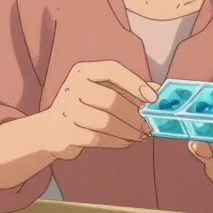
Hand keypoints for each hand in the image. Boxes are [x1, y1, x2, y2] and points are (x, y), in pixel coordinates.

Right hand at [37, 61, 158, 160]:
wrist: (51, 130)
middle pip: (111, 100)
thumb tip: (161, 92)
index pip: (112, 70)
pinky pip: (97, 138)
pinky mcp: (65, 132)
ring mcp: (66, 109)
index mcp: (82, 71)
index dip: (135, 82)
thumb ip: (131, 89)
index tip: (154, 97)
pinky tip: (126, 142)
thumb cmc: (86, 107)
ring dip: (128, 131)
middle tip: (149, 126)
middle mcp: (72, 86)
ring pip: (105, 122)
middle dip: (135, 115)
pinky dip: (117, 142)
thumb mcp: (104, 91)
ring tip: (140, 136)